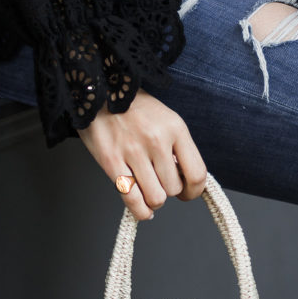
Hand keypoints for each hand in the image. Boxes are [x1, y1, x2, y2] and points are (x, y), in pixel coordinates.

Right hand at [78, 89, 207, 220]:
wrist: (100, 86)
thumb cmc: (134, 105)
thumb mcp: (166, 118)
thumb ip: (177, 147)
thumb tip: (185, 178)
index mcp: (176, 128)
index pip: (197, 173)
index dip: (194, 191)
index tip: (188, 193)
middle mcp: (157, 140)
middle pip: (173, 188)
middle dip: (169, 191)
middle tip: (160, 183)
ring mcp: (133, 151)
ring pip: (155, 198)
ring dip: (154, 200)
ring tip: (149, 190)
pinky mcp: (110, 160)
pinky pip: (132, 199)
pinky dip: (140, 211)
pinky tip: (143, 209)